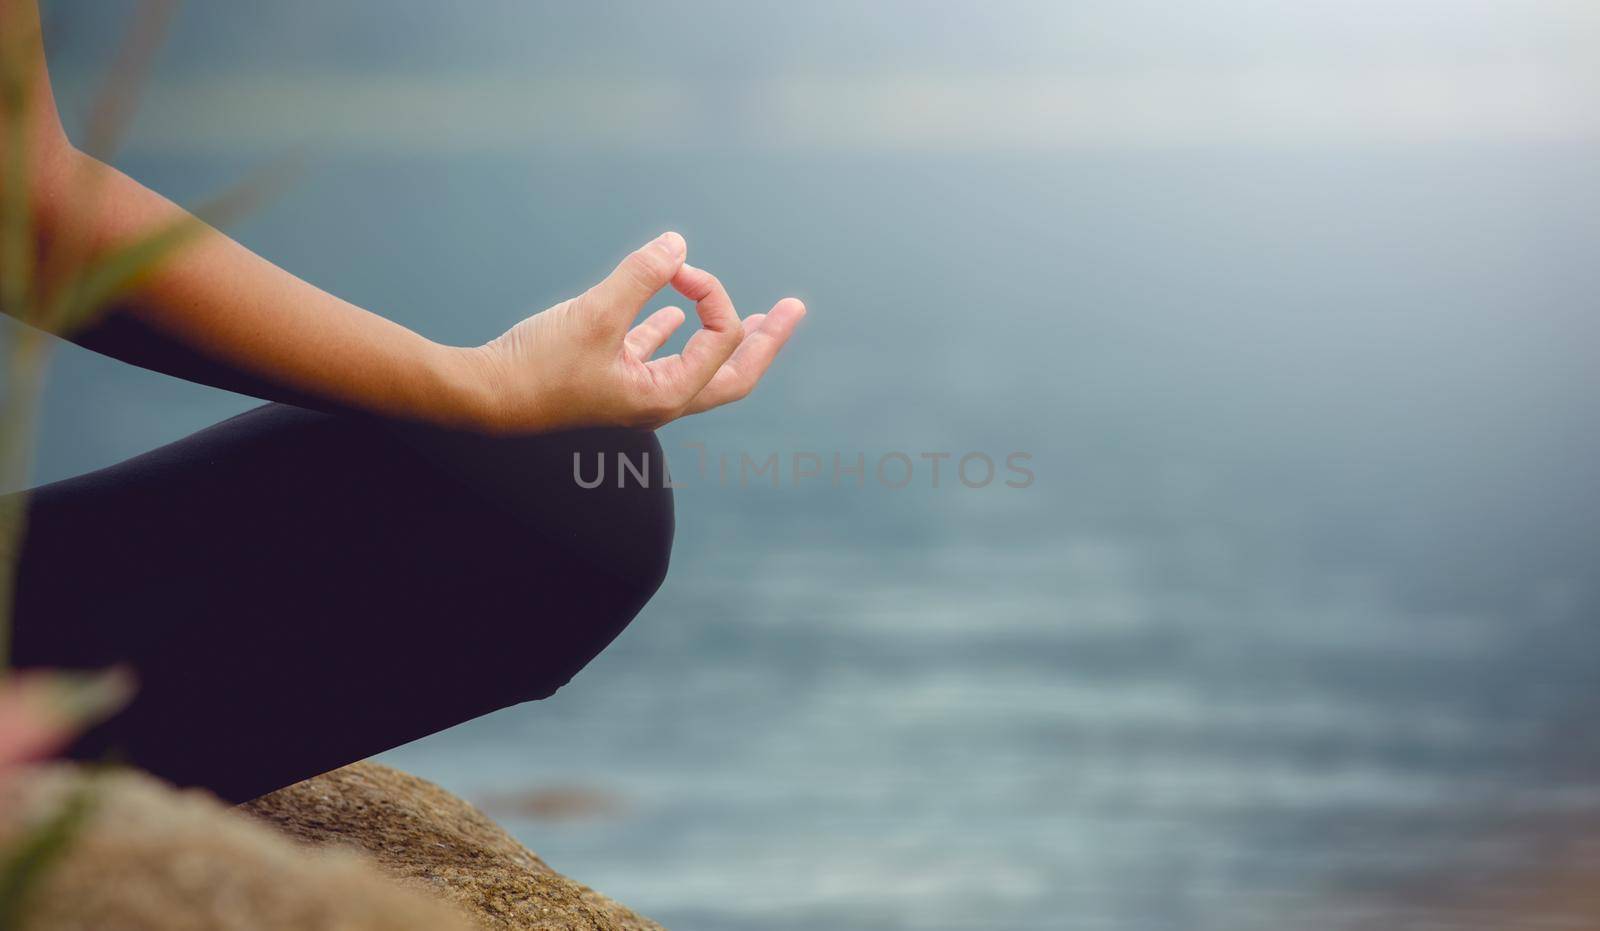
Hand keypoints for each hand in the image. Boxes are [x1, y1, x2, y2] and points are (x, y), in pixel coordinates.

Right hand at [465, 232, 805, 432]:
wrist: (483, 397)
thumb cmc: (538, 365)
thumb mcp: (595, 313)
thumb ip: (640, 276)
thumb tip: (678, 243)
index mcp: (666, 396)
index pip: (721, 341)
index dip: (712, 294)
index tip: (679, 267)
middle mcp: (659, 401)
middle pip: (733, 373)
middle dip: (765, 340)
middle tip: (793, 309)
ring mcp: (635, 393)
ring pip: (696, 366)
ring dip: (723, 336)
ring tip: (753, 318)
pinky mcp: (608, 380)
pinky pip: (654, 356)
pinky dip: (670, 333)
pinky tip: (674, 313)